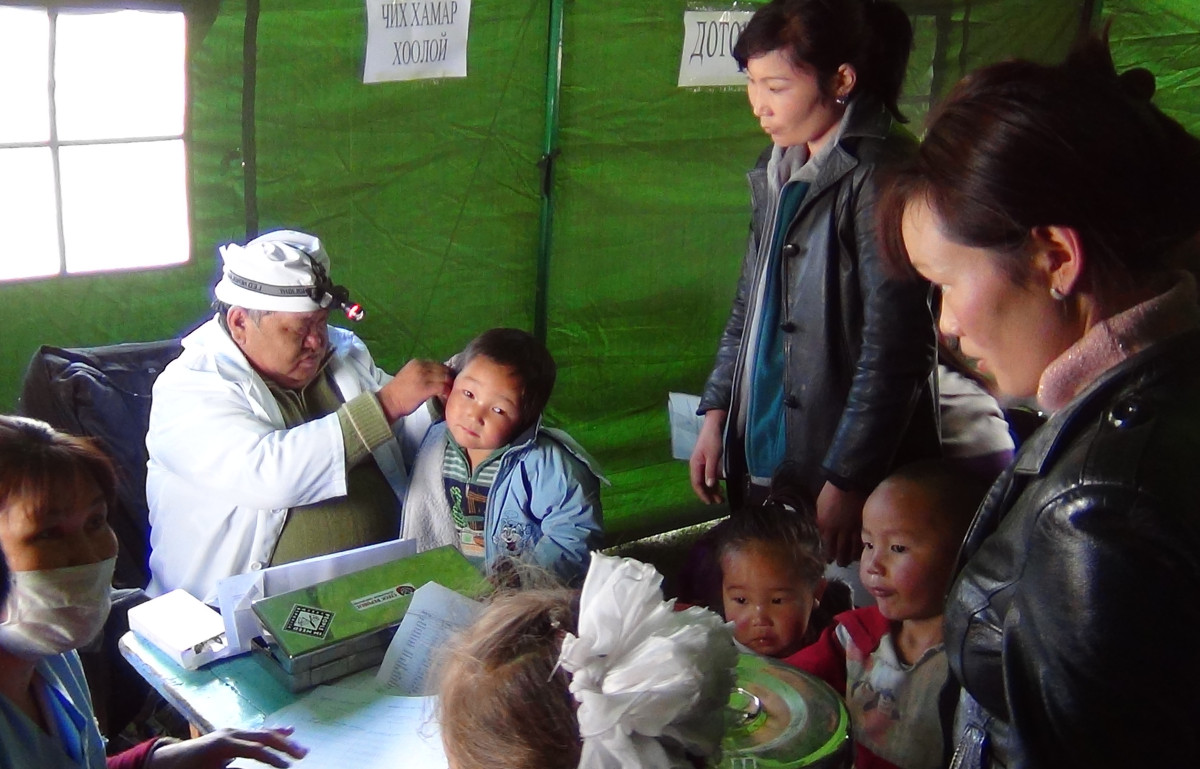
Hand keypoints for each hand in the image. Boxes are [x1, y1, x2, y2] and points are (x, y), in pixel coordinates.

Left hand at [147, 727, 307, 768]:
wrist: (167, 761)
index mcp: (223, 744)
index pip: (256, 749)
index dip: (274, 759)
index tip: (289, 768)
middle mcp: (230, 733)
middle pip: (264, 736)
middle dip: (285, 746)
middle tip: (303, 756)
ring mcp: (231, 731)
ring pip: (263, 732)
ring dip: (284, 740)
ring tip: (301, 749)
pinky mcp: (232, 734)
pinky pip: (257, 732)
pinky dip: (273, 733)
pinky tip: (288, 732)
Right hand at [376, 359, 453, 421]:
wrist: (388, 402)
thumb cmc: (398, 392)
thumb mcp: (410, 375)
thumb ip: (422, 373)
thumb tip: (438, 376)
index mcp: (417, 362)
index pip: (438, 364)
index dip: (446, 372)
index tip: (449, 380)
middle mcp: (421, 366)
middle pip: (443, 369)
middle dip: (450, 378)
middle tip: (454, 387)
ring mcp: (424, 377)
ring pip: (445, 377)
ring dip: (450, 385)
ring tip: (451, 393)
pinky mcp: (426, 388)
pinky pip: (443, 387)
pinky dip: (447, 392)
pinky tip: (447, 397)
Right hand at [689, 410, 726, 503]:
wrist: (713, 425)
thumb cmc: (712, 439)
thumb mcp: (713, 456)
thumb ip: (711, 471)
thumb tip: (709, 486)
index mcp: (695, 465)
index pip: (696, 484)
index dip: (703, 494)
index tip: (710, 503)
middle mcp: (696, 466)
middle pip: (700, 484)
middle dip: (708, 494)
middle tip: (718, 502)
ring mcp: (701, 464)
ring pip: (705, 480)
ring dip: (712, 489)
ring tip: (720, 497)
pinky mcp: (706, 461)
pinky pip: (708, 475)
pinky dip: (714, 482)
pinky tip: (720, 486)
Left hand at [816, 481, 868, 566]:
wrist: (848, 482)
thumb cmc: (831, 493)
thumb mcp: (820, 507)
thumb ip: (821, 521)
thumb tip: (820, 530)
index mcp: (825, 526)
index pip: (825, 546)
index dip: (827, 555)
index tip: (827, 560)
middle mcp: (837, 531)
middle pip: (838, 551)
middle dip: (838, 559)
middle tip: (840, 564)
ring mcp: (851, 530)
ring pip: (851, 550)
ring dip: (850, 557)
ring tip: (849, 561)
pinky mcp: (863, 526)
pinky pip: (862, 542)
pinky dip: (860, 549)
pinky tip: (860, 552)